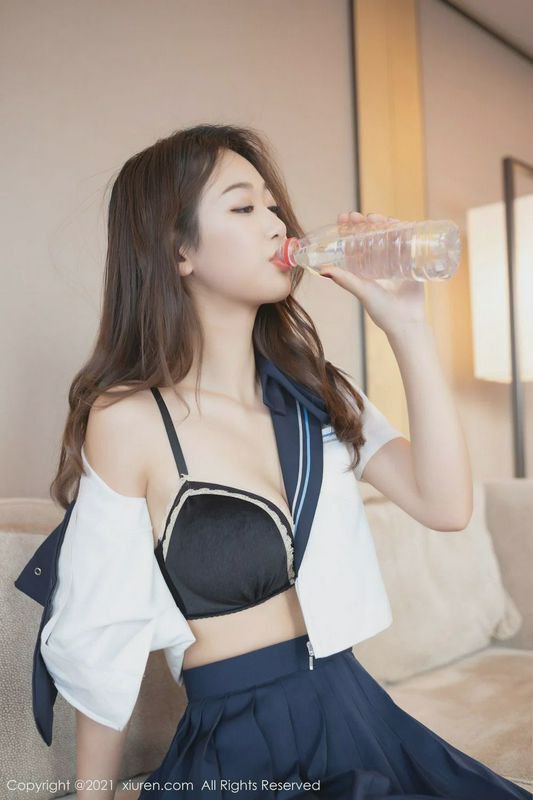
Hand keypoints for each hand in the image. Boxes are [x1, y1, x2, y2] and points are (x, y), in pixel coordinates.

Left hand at [319, 210, 426, 334]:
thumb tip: (322, 269)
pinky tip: (399, 223)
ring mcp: (395, 260)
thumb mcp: (361, 290)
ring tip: (377, 218)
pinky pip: (408, 241)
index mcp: (363, 267)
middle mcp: (378, 262)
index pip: (353, 242)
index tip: (343, 218)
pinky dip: (405, 229)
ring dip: (383, 222)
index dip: (348, 228)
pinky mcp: (411, 261)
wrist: (406, 322)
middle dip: (364, 222)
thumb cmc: (381, 310)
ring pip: (389, 235)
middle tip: (358, 216)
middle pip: (370, 234)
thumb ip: (344, 280)